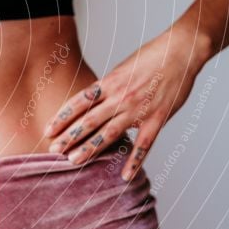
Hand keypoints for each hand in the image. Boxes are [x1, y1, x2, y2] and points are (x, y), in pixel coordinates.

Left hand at [43, 29, 207, 181]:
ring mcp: (138, 110)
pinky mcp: (157, 119)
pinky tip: (125, 176)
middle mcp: (120, 97)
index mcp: (109, 83)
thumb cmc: (150, 57)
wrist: (180, 51)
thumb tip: (92, 101)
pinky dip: (134, 162)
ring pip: (109, 134)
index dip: (61, 117)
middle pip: (89, 121)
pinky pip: (143, 145)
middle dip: (69, 137)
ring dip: (90, 149)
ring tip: (73, 161)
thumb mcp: (122, 68)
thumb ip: (107, 87)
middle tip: (52, 150)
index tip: (47, 131)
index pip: (79, 102)